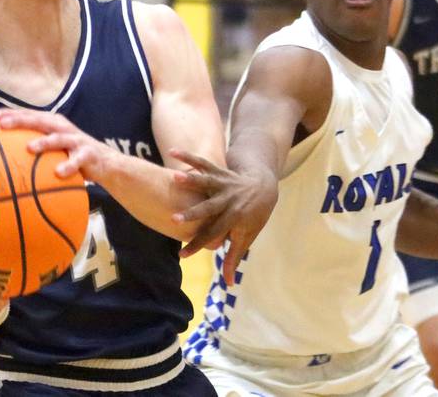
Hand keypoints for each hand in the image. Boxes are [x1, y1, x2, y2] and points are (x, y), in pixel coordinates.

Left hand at [0, 108, 112, 181]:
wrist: (106, 163)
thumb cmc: (71, 155)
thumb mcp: (53, 148)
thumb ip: (34, 149)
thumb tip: (2, 160)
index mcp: (53, 124)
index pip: (29, 115)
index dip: (11, 113)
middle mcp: (63, 128)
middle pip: (40, 121)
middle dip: (21, 120)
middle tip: (3, 124)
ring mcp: (76, 140)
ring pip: (58, 138)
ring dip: (44, 142)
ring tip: (29, 147)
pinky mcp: (87, 154)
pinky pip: (76, 160)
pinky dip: (68, 165)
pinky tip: (58, 173)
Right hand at [170, 149, 277, 285]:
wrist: (264, 186)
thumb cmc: (253, 217)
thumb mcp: (246, 237)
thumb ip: (235, 258)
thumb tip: (229, 285)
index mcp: (234, 218)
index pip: (214, 235)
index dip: (199, 245)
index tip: (182, 255)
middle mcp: (229, 200)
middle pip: (209, 208)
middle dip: (192, 213)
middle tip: (174, 219)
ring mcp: (224, 184)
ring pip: (207, 181)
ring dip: (191, 179)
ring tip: (175, 177)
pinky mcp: (219, 171)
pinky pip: (204, 163)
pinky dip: (189, 157)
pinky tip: (173, 151)